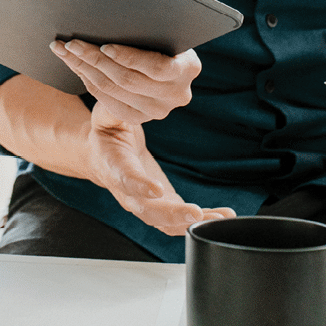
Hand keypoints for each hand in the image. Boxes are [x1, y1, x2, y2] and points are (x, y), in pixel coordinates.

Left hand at [51, 39, 200, 123]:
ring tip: (65, 50)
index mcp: (189, 68)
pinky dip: (87, 80)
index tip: (105, 46)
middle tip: (72, 43)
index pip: (157, 67)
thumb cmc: (158, 36)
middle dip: (96, 59)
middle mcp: (178, 94)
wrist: (157, 65)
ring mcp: (159, 110)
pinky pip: (107, 100)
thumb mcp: (160, 31)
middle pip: (129, 80)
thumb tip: (113, 13)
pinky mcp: (139, 117)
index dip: (129, 58)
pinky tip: (74, 65)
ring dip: (84, 68)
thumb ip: (146, 29)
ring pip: (113, 90)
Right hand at [85, 103, 234, 235]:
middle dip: (172, 214)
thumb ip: (115, 110)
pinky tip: (223, 215)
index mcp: (114, 166)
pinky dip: (200, 220)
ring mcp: (144, 204)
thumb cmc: (106, 135)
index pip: (125, 178)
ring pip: (165, 222)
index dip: (140, 186)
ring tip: (220, 217)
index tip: (157, 189)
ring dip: (191, 222)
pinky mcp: (160, 207)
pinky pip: (179, 221)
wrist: (102, 158)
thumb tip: (129, 103)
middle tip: (195, 212)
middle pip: (147, 210)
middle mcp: (127, 192)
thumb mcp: (106, 117)